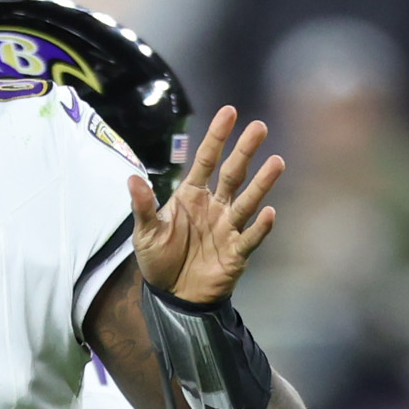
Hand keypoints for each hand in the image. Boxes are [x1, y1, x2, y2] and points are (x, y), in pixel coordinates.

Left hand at [130, 106, 282, 305]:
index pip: (206, 160)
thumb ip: (143, 206)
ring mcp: (228, 227)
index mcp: (192, 195)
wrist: (171, 296)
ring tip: (277, 162)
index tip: (230, 112)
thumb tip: (132, 178)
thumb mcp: (145, 233)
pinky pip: (250, 237)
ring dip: (262, 183)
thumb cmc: (160, 259)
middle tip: (259, 127)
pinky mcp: (236, 252)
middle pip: (233, 174)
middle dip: (245, 151)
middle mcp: (215, 206)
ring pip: (247, 200)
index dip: (217, 137)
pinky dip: (260, 227)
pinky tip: (269, 213)